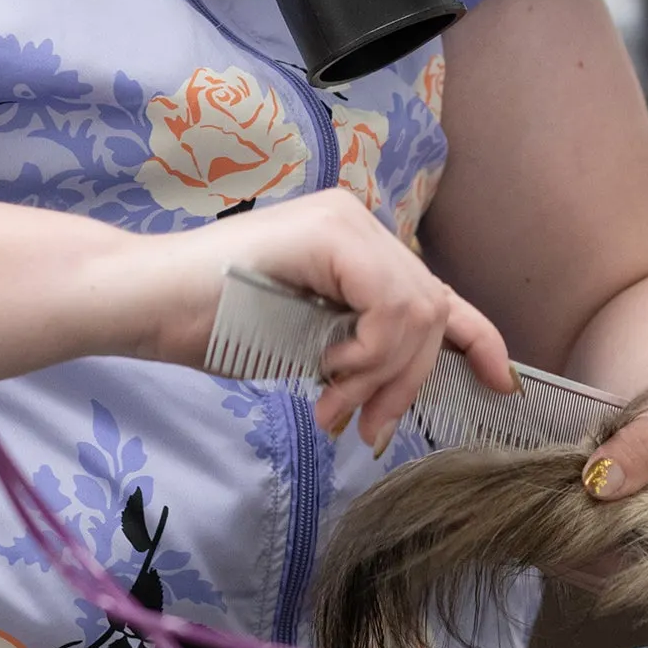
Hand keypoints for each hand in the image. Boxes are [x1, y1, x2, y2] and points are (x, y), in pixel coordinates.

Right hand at [156, 188, 515, 453]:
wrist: (145, 304)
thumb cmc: (212, 323)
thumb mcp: (307, 340)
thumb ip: (359, 345)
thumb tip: (410, 377)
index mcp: (357, 244)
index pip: (436, 293)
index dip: (478, 339)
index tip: (502, 385)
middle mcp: (359, 221)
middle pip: (432, 310)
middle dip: (408, 381)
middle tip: (364, 426)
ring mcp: (345, 222)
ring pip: (417, 311)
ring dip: (381, 375)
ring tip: (331, 403)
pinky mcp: (328, 235)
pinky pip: (389, 305)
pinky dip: (367, 352)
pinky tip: (326, 370)